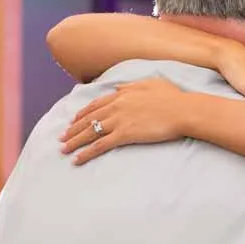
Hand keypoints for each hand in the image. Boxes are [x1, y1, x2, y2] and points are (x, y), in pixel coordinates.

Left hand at [59, 79, 185, 164]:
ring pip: (90, 132)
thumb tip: (119, 86)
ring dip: (74, 141)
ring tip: (63, 150)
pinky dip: (86, 153)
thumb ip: (131, 85)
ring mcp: (119, 120)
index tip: (73, 120)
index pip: (96, 105)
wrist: (183, 110)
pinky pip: (100, 145)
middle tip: (62, 138)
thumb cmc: (173, 98)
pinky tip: (77, 159)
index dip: (82, 113)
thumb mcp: (151, 83)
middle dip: (73, 129)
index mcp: (122, 94)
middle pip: (88, 119)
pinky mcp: (124, 134)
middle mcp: (116, 106)